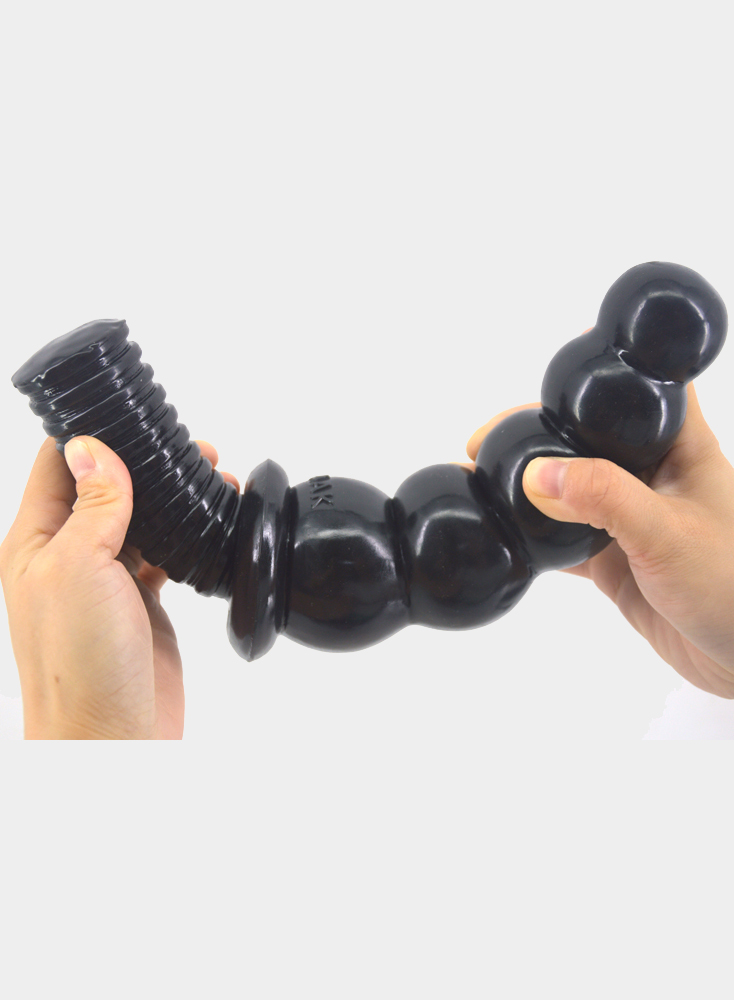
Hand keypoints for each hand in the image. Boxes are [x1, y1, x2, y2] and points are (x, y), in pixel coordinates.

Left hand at [0, 435, 240, 738]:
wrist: (114, 740)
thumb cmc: (81, 666)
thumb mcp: (78, 568)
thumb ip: (92, 506)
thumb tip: (90, 448)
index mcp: (34, 542)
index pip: (56, 466)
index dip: (89, 435)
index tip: (128, 415)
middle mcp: (65, 557)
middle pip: (102, 487)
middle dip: (142, 461)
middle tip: (187, 447)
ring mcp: (103, 581)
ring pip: (136, 519)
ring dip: (168, 496)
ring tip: (209, 475)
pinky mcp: (139, 603)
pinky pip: (160, 555)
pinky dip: (182, 535)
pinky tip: (205, 524)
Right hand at [465, 382, 733, 697]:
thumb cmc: (733, 585)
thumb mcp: (667, 532)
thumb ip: (605, 498)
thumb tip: (537, 474)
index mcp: (679, 448)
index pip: (642, 389)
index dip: (601, 372)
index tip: (550, 376)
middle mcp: (651, 475)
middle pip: (587, 437)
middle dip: (539, 434)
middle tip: (485, 442)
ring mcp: (631, 518)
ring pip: (570, 490)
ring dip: (530, 488)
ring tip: (481, 481)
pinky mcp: (616, 560)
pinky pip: (564, 541)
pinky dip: (536, 539)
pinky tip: (506, 533)